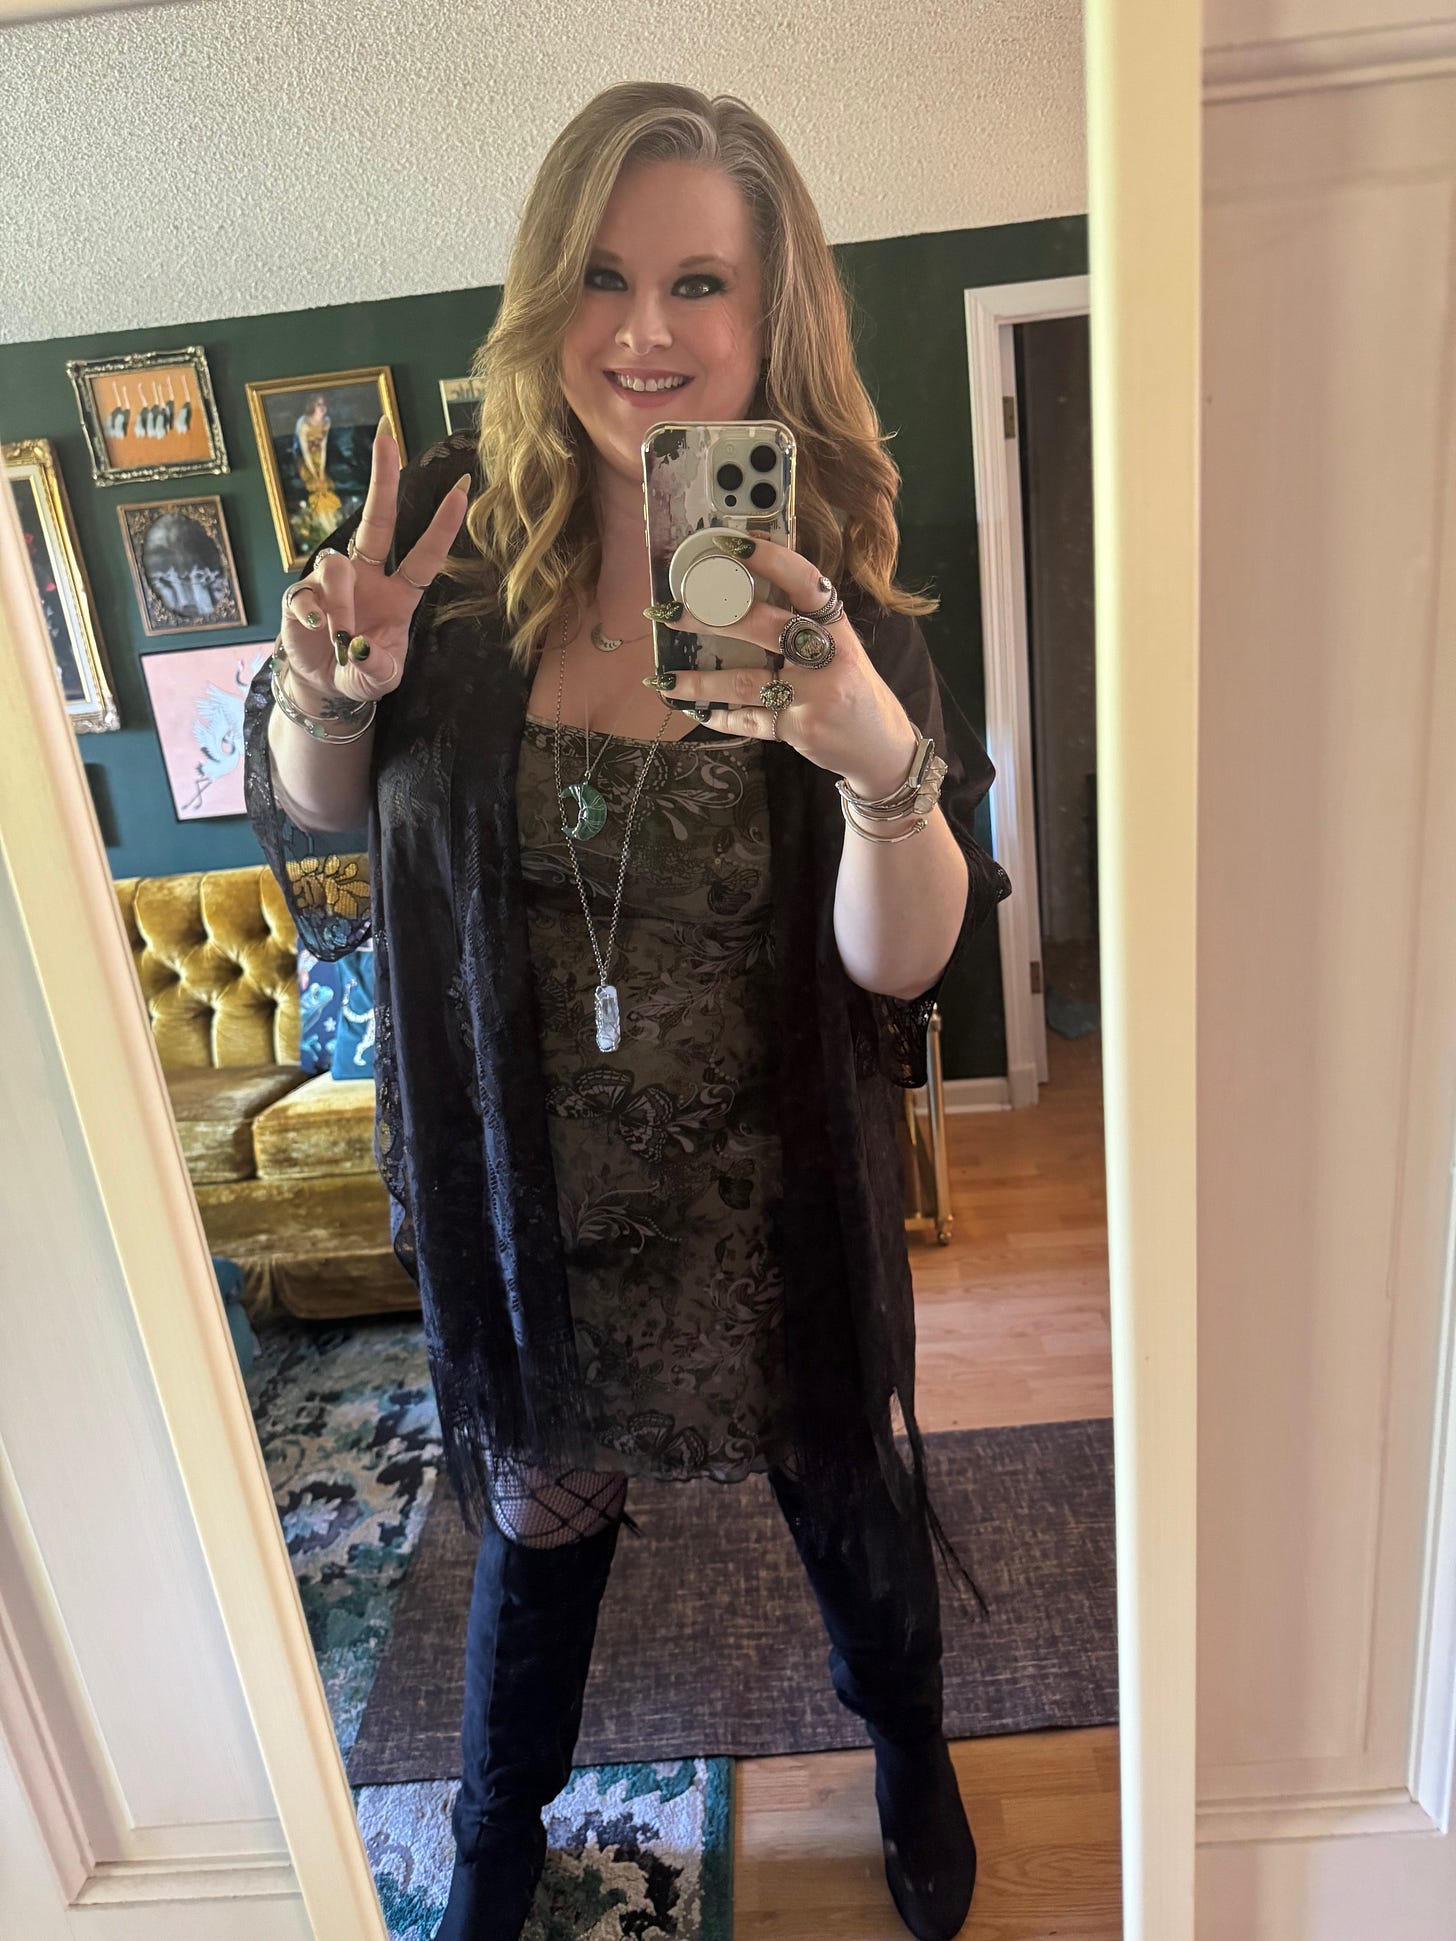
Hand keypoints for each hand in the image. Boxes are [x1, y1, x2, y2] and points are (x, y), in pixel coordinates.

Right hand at [275, 422, 471, 709]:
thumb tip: (360, 650)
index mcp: (399, 594)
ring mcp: (333, 582)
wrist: (323, 684)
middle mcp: (368, 577)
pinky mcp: (302, 595)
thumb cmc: (361, 672)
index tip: (463, 489)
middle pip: (378, 520)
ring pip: (337, 564)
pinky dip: (312, 611)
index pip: (424, 556)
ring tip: (342, 635)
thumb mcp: (379, 678)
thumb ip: (376, 669)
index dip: (443, 526)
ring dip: (342, 600)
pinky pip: (306, 592)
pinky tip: (317, 626)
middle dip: (383, 477)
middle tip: (388, 433)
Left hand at [655, 535, 919, 796]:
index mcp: (838, 627)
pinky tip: (695, 711)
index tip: (731, 544)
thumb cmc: (854, 689)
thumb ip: (805, 624)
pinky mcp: (801, 730)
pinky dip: (720, 717)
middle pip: (763, 627)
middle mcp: (829, 658)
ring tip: (663, 678)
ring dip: (700, 680)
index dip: (770, 559)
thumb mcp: (841, 648)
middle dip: (712, 617)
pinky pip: (750, 721)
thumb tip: (742, 595)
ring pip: (745, 681)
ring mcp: (815, 696)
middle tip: (672, 612)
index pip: (804, 581)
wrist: (884, 748)